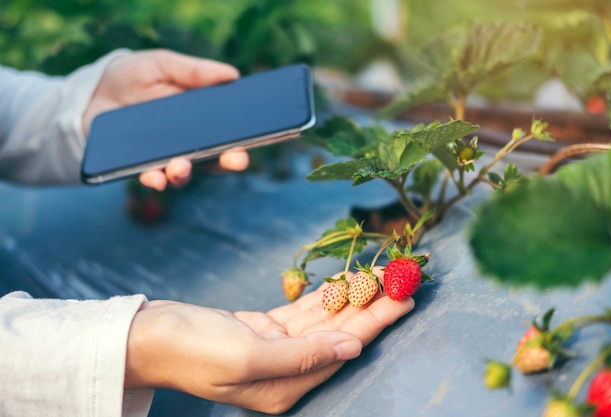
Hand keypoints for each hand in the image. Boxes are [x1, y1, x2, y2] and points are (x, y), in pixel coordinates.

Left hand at [83, 49, 248, 190]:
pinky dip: (155, 181)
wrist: (88, 94)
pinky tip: (156, 177)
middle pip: (215, 157)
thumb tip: (233, 75)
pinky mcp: (140, 167)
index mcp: (200, 119)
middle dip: (229, 161)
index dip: (247, 138)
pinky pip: (152, 179)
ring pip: (184, 172)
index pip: (230, 132)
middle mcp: (187, 143)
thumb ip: (194, 71)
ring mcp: (164, 157)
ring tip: (181, 167)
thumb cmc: (130, 77)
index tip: (259, 138)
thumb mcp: (162, 65)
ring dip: (186, 173)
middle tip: (237, 159)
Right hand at [125, 269, 413, 413]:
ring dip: (353, 295)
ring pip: (325, 319)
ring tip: (383, 273)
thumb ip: (304, 356)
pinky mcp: (264, 330)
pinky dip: (325, 295)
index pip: (343, 350)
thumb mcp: (247, 357)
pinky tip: (346, 281)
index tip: (405, 297)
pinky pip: (303, 311)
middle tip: (403, 277)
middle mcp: (286, 372)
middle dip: (373, 304)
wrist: (147, 336)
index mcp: (285, 388)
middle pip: (340, 333)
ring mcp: (276, 349)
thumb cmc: (190, 351)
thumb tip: (352, 347)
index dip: (377, 322)